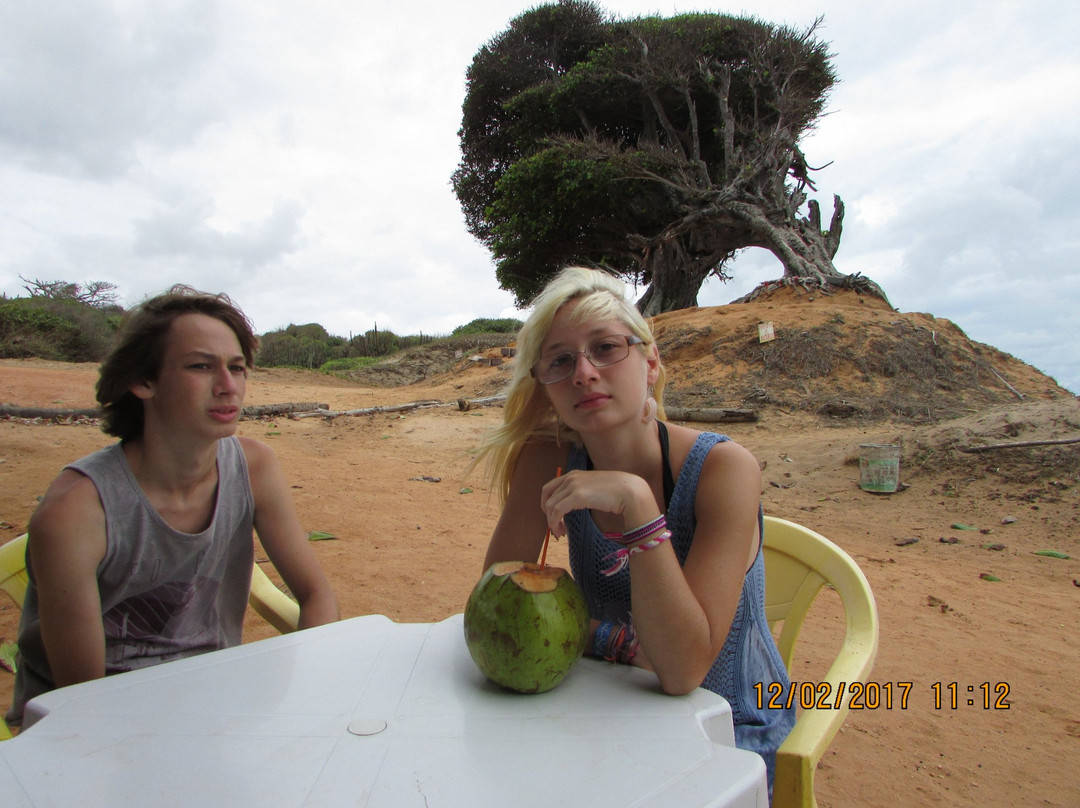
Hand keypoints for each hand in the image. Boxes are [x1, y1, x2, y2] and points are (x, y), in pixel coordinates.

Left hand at [539, 469, 655, 536]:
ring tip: (560, 533)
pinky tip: (562, 531)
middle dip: (547, 514)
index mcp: (573, 474)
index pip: (549, 488)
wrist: (629, 491)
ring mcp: (573, 485)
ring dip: (552, 522)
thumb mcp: (594, 488)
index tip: (553, 516)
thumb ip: (583, 493)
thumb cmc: (616, 492)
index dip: (547, 504)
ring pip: (551, 506)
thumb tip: (574, 505)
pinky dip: (555, 522)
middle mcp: (570, 478)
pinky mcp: (577, 496)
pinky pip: (558, 511)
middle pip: (547, 497)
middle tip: (555, 527)